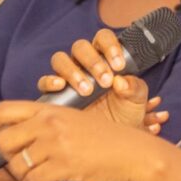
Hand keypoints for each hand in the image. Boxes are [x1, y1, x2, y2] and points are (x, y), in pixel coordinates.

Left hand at [0, 100, 149, 180]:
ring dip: (18, 176)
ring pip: (16, 164)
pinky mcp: (63, 166)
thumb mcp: (75, 120)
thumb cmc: (107, 139)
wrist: (133, 154)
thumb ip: (47, 123)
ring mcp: (56, 144)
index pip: (4, 109)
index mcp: (51, 109)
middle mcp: (50, 123)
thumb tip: (16, 137)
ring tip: (27, 180)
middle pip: (4, 139)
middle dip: (0, 156)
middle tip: (5, 165)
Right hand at [42, 28, 168, 131]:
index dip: (110, 47)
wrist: (112, 141)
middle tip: (104, 81)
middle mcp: (84, 64)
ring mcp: (68, 77)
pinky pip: (44, 81)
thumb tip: (121, 81)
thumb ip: (134, 87)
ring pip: (61, 60)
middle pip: (80, 47)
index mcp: (105, 57)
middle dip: (93, 62)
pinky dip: (50, 81)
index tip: (119, 66)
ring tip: (86, 89)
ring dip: (73, 71)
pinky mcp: (56, 94)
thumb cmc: (125, 115)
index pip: (103, 38)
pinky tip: (60, 86)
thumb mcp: (137, 101)